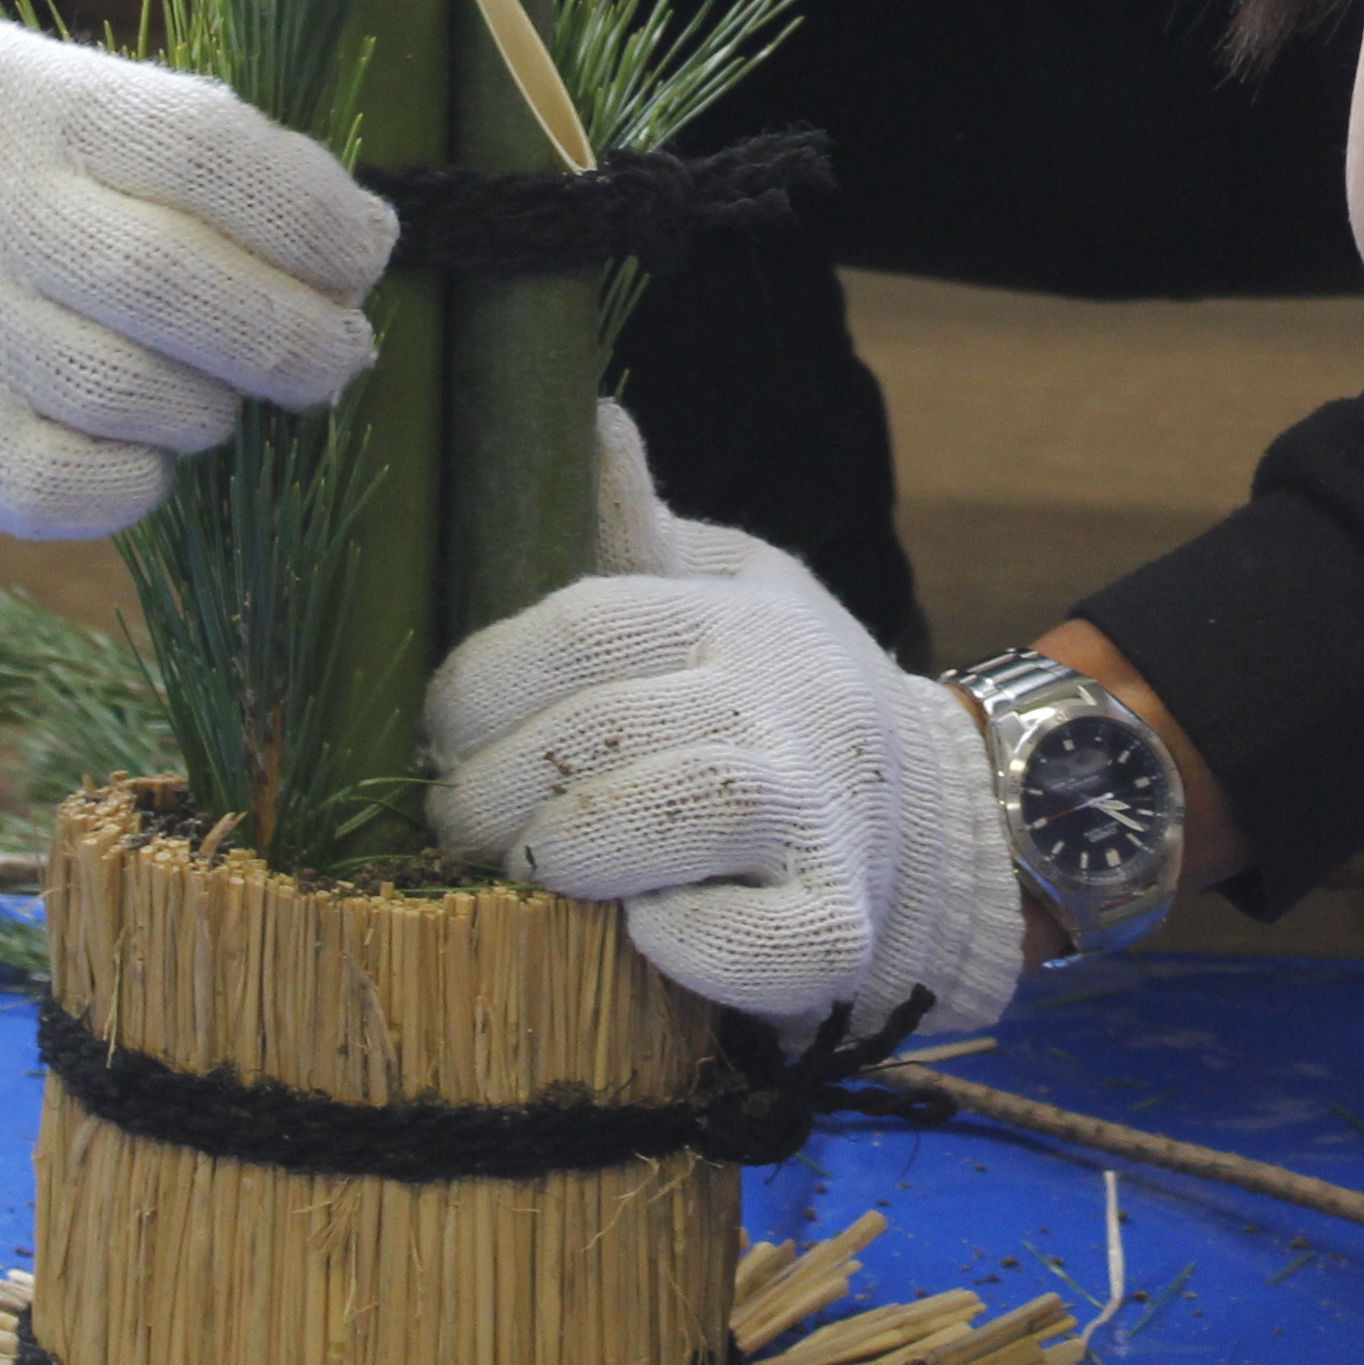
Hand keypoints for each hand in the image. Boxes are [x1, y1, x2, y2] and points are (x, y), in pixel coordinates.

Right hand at [0, 14, 387, 538]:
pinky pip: (63, 487)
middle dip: (291, 330)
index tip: (364, 249)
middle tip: (339, 354)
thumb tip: (342, 239)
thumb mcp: (26, 92)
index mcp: (13, 96)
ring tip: (229, 395)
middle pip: (170, 280)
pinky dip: (136, 479)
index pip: (199, 145)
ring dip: (217, 406)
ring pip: (128, 392)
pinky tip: (145, 452)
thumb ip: (164, 147)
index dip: (309, 209)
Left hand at [426, 405, 1025, 1038]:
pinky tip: (642, 929)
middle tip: (455, 822)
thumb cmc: (769, 701)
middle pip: (612, 727)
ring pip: (694, 807)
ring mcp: (826, 815)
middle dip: (496, 788)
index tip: (438, 733)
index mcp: (737, 617)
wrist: (926, 813)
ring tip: (533, 866)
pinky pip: (765, 943)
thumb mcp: (718, 596)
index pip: (587, 624)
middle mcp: (790, 702)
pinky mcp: (842, 924)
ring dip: (577, 848)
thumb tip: (593, 420)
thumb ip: (637, 536)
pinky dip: (688, 944)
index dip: (483, 681)